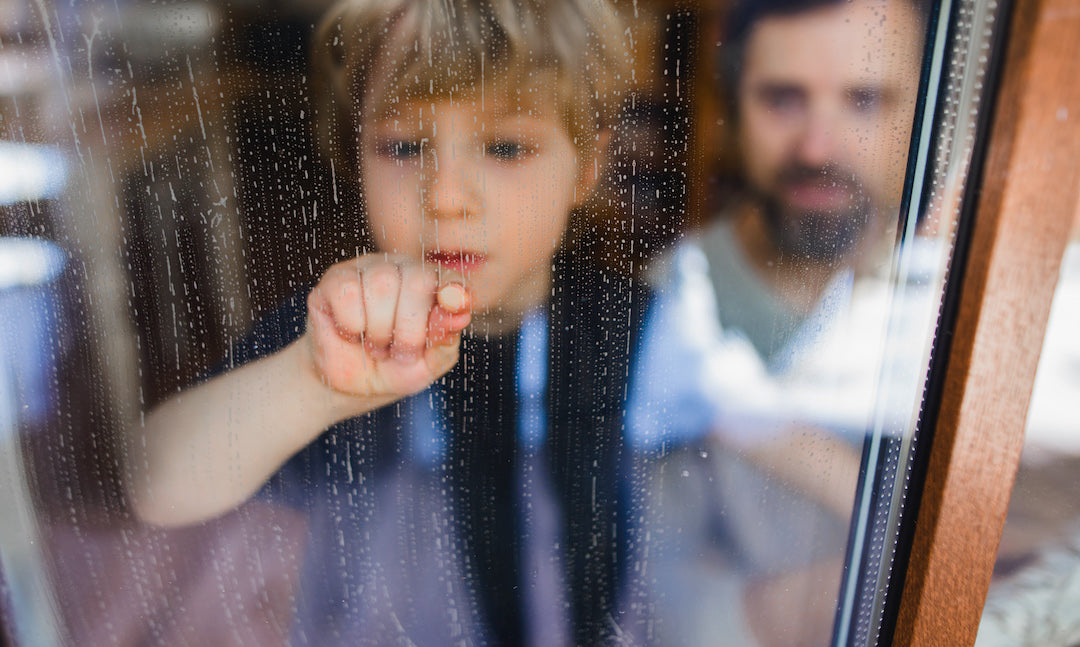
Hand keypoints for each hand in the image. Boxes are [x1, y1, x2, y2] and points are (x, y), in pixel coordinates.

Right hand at [304, 256, 471, 401]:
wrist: (350, 385)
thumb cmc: (395, 368)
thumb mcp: (427, 365)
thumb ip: (444, 341)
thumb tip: (459, 315)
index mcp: (434, 286)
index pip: (451, 279)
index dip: (453, 292)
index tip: (455, 305)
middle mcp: (403, 270)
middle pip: (417, 279)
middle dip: (410, 328)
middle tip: (401, 353)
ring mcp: (368, 270)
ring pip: (382, 283)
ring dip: (380, 330)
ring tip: (376, 346)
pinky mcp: (336, 279)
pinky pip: (348, 292)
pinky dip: (352, 324)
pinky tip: (352, 333)